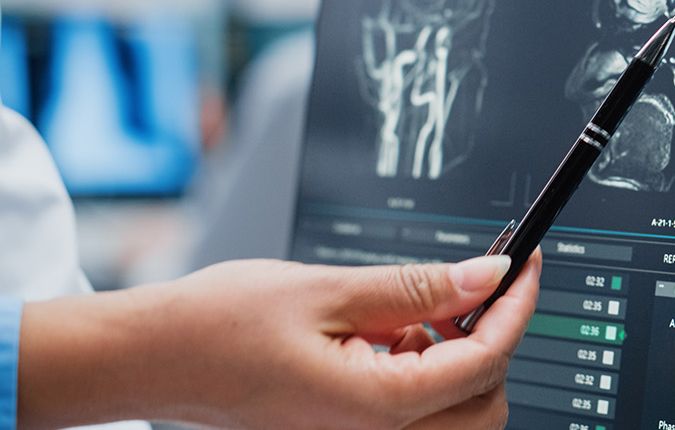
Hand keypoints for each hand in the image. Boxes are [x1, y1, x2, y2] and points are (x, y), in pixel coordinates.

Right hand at [17, 253, 540, 429]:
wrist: (147, 359)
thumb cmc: (214, 326)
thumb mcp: (326, 289)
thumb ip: (416, 289)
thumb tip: (487, 276)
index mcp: (374, 409)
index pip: (485, 361)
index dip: (517, 305)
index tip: (527, 261)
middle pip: (485, 404)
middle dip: (493, 342)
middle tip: (473, 286)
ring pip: (456, 417)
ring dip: (458, 362)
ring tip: (416, 313)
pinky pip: (415, 419)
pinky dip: (422, 376)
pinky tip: (391, 336)